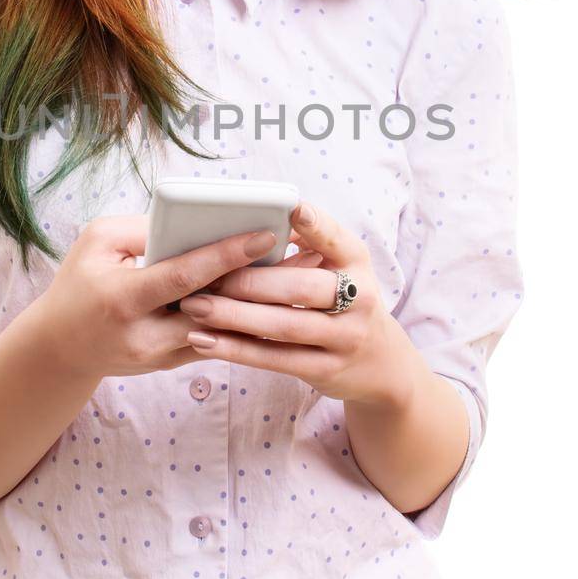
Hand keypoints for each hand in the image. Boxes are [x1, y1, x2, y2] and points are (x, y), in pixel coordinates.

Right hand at [38, 213, 325, 380]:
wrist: (60, 349)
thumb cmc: (77, 284)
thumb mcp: (96, 242)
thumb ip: (144, 229)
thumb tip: (196, 219)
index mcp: (123, 299)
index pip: (184, 276)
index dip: (225, 255)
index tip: (264, 234)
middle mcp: (146, 334)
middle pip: (216, 309)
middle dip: (263, 283)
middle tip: (308, 255)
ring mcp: (162, 356)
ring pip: (225, 330)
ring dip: (266, 303)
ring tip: (305, 274)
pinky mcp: (175, 364)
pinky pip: (219, 340)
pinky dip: (249, 318)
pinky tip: (281, 297)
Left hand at [178, 200, 416, 406]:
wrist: (381, 363)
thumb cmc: (345, 301)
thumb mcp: (341, 268)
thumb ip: (307, 243)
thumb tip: (259, 219)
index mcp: (356, 262)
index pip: (336, 240)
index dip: (315, 226)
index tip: (291, 208)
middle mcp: (358, 298)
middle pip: (301, 288)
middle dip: (251, 281)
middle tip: (208, 276)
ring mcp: (344, 338)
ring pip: (284, 326)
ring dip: (235, 316)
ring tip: (196, 306)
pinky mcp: (326, 369)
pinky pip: (275, 358)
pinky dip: (237, 349)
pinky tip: (204, 340)